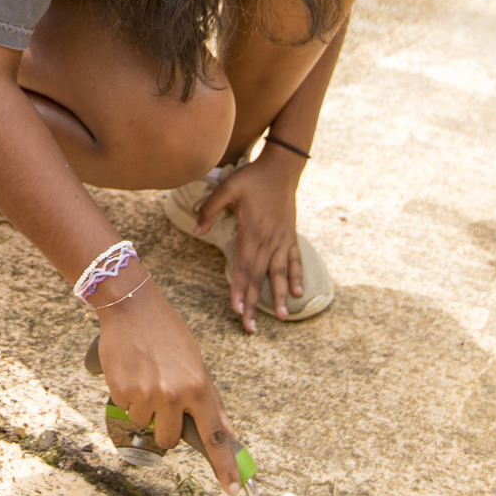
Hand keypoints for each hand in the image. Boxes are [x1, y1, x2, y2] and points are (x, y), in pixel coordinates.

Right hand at [96, 274, 240, 490]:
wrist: (131, 308)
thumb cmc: (167, 332)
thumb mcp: (197, 362)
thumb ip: (211, 399)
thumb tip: (228, 430)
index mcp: (197, 386)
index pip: (214, 435)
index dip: (224, 466)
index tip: (233, 490)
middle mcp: (173, 394)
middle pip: (169, 440)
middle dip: (164, 428)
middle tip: (161, 402)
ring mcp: (145, 394)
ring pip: (144, 425)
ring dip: (143, 409)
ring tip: (144, 377)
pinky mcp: (120, 390)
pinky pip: (125, 409)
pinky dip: (126, 396)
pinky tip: (131, 372)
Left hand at [195, 155, 302, 327]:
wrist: (281, 168)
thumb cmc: (252, 178)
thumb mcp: (227, 188)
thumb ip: (209, 209)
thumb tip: (197, 231)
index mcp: (252, 232)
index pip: (244, 267)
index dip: (240, 290)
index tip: (237, 310)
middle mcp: (268, 240)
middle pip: (260, 277)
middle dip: (255, 303)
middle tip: (251, 327)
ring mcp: (282, 240)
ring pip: (280, 274)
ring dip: (280, 297)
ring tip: (283, 318)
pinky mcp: (290, 236)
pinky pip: (295, 261)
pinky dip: (297, 277)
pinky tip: (298, 294)